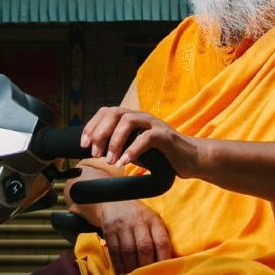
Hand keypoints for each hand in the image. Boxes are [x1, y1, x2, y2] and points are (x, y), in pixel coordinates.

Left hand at [80, 106, 200, 177]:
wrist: (191, 159)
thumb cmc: (162, 155)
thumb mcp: (136, 149)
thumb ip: (121, 145)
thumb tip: (97, 150)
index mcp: (133, 118)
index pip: (107, 112)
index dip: (92, 126)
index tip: (83, 144)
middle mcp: (142, 117)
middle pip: (115, 113)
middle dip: (100, 133)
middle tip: (95, 153)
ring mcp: (154, 124)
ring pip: (128, 121)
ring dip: (115, 141)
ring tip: (110, 160)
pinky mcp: (166, 136)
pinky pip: (146, 138)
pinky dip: (132, 150)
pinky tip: (124, 163)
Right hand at [94, 199, 173, 273]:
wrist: (113, 201)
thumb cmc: (138, 216)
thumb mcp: (152, 219)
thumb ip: (159, 237)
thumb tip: (168, 263)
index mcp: (153, 219)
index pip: (161, 241)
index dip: (164, 259)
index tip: (164, 274)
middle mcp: (138, 221)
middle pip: (144, 247)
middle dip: (147, 267)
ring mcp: (122, 225)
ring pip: (128, 251)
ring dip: (132, 269)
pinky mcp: (109, 230)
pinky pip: (114, 251)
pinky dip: (119, 266)